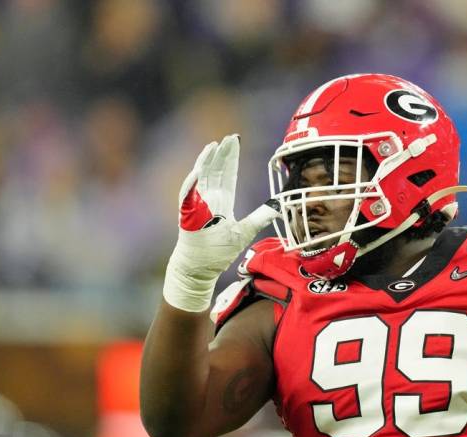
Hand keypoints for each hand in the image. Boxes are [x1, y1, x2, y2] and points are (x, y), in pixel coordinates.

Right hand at [163, 135, 277, 311]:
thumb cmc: (217, 251)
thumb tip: (279, 206)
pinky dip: (192, 183)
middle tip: (230, 137)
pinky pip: (188, 196)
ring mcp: (197, 206)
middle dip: (222, 154)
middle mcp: (209, 200)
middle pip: (216, 171)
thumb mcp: (246, 231)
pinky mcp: (187, 215)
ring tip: (214, 146)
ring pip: (201, 178)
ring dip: (206, 161)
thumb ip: (261, 216)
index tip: (236, 141)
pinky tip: (198, 170)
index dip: (232, 158)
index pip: (228, 174)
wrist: (200, 269)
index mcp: (222, 201)